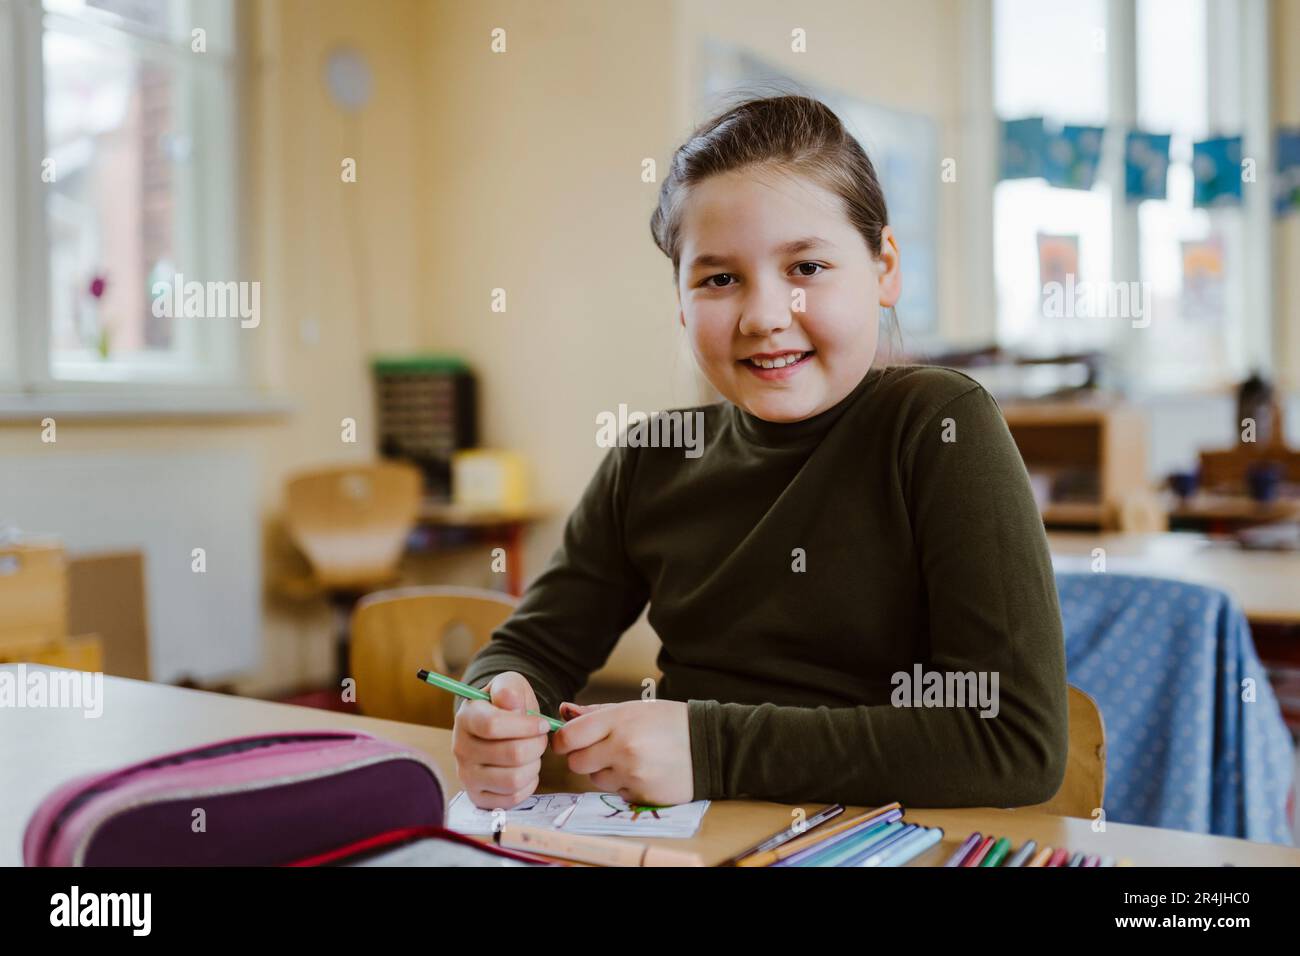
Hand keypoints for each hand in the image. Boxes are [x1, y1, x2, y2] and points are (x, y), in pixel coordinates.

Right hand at [452, 672, 551, 809]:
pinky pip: (513, 797)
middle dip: (537, 744)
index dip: (526, 725)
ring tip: (533, 753)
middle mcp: (460, 749)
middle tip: (540, 737)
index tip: (542, 723)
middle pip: (511, 754)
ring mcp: (467, 776)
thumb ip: (510, 688)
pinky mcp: (478, 797)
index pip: (493, 725)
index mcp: (466, 718)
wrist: (496, 727)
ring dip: (534, 765)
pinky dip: (529, 784)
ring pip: (514, 779)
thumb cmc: (505, 705)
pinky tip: (526, 768)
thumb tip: (509, 702)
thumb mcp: (509, 684)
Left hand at [551, 699, 693, 805]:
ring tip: (629, 760)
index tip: (568, 742)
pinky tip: (643, 772)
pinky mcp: (641, 795)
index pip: (568, 737)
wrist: (710, 746)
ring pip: (595, 779)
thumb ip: (596, 713)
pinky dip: (624, 785)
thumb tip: (563, 711)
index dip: (563, 741)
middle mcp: (622, 747)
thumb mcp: (634, 708)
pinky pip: (616, 793)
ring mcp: (632, 773)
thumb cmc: (670, 723)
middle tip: (602, 750)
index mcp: (619, 719)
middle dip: (583, 757)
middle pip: (576, 762)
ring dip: (605, 772)